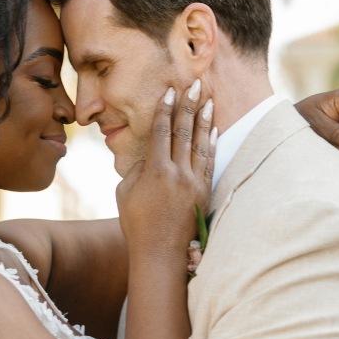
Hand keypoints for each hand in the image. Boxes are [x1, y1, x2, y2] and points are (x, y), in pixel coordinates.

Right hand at [116, 81, 213, 261]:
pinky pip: (210, 162)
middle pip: (184, 131)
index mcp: (156, 171)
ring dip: (204, 119)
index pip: (162, 131)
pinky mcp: (204, 193)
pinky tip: (213, 130)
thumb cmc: (136, 225)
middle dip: (189, 105)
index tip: (170, 90)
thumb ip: (136, 169)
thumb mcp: (125, 193)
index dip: (166, 108)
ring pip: (201, 143)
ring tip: (208, 99)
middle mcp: (178, 173)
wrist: (161, 255)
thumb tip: (149, 155)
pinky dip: (211, 143)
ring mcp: (194, 183)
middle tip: (195, 83)